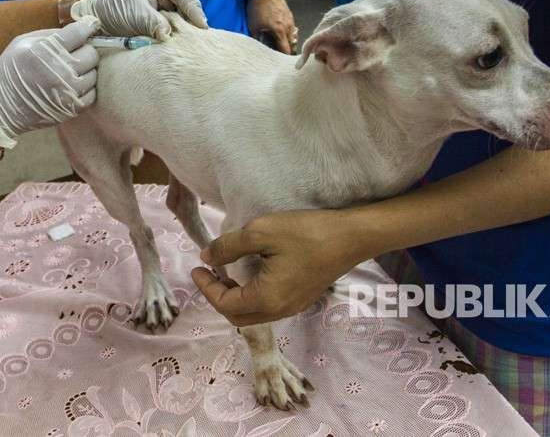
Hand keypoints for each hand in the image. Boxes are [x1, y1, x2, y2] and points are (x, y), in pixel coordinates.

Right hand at [0, 18, 100, 148]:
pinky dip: (85, 88)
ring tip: (69, 71)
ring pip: (95, 73)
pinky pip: (92, 92)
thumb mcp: (22, 43)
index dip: (88, 26)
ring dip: (85, 70)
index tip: (91, 24)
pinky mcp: (73, 107)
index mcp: (43, 50)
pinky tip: (70, 86)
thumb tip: (81, 27)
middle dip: (85, 50)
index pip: (78, 32)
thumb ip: (50, 34)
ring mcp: (68, 91)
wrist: (1, 109)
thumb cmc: (11, 71)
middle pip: (91, 53)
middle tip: (73, 53)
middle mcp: (58, 71)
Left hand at [71, 0, 207, 39]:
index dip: (194, 9)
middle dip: (194, 24)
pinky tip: (182, 49)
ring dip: (188, 34)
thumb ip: (151, 22)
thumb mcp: (133, 14)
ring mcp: (170, 11)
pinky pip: (179, 32)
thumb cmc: (115, 9)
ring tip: (192, 46)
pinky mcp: (168, 25)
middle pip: (190, 8)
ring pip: (187, 22)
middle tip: (199, 40)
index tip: (200, 25)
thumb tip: (167, 34)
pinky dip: (180, 40)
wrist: (101, 20)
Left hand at [191, 209, 363, 325]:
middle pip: (237, 316)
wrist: (352, 237)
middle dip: (217, 297)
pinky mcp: (303, 298)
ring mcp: (294, 306)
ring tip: (226, 273)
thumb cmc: (307, 233)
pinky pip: (269, 306)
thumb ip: (228, 247)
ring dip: (234, 298)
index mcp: (266, 298)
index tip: (197, 266)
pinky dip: (251, 296)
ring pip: (254, 314)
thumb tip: (206, 257)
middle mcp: (280, 310)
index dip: (206, 287)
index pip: (224, 304)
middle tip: (208, 273)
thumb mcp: (261, 232)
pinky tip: (251, 273)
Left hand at [246, 0, 297, 53]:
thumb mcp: (254, 26)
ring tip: (280, 43)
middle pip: (292, 44)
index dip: (283, 57)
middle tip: (280, 54)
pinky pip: (291, 27)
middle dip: (287, 49)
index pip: (286, 49)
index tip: (280, 62)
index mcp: (280, 31)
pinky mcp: (289, 13)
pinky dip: (288, 32)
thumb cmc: (257, 7)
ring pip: (293, 35)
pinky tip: (280, 31)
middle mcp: (288, 26)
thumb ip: (257, 39)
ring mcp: (290, 19)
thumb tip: (257, 48)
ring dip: (288, 40)